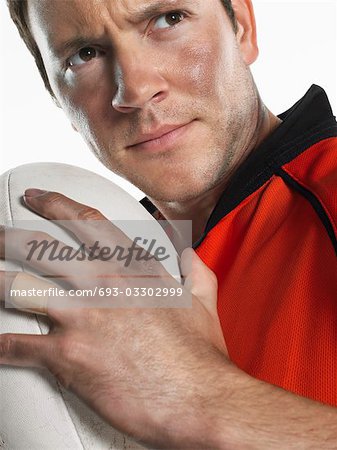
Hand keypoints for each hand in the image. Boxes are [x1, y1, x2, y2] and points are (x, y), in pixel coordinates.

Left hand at [0, 189, 227, 447]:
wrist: (196, 396)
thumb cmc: (198, 353)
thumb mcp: (202, 300)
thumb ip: (194, 269)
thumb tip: (189, 254)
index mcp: (131, 268)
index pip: (86, 221)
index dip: (56, 204)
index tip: (37, 197)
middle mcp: (102, 283)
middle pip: (41, 248)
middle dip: (9, 237)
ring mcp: (82, 316)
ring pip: (19, 289)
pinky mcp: (67, 355)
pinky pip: (17, 345)